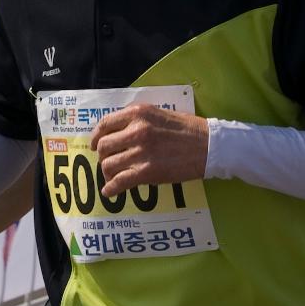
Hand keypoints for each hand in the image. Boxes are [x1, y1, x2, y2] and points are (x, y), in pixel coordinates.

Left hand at [90, 104, 208, 196]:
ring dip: (108, 173)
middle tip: (109, 161)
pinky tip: (110, 192)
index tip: (95, 144)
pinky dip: (111, 189)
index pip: (105, 124)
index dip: (96, 136)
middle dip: (103, 156)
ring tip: (113, 176)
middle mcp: (136, 130)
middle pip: (104, 146)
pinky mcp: (147, 172)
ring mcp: (141, 152)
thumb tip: (118, 132)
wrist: (209, 146)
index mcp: (138, 113)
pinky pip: (120, 182)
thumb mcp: (160, 113)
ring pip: (109, 165)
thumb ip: (138, 120)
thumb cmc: (188, 129)